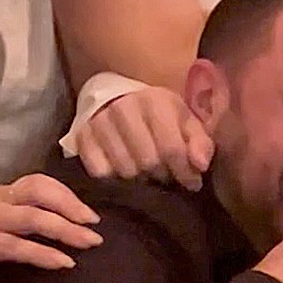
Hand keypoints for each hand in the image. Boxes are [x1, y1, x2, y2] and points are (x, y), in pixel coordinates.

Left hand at [0, 174, 103, 282]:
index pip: (16, 246)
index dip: (43, 254)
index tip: (69, 263)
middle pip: (33, 215)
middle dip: (66, 226)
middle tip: (93, 239)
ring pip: (36, 189)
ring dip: (66, 201)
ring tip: (91, 217)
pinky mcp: (2, 186)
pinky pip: (34, 182)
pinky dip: (58, 189)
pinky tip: (76, 202)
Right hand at [69, 86, 212, 188]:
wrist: (121, 99)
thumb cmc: (161, 115)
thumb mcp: (186, 122)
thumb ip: (200, 142)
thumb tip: (200, 165)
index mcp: (154, 101)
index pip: (172, 148)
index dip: (185, 172)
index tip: (192, 183)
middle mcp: (124, 108)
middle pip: (148, 162)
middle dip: (162, 175)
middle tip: (166, 175)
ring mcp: (100, 122)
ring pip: (124, 171)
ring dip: (139, 179)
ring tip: (146, 173)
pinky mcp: (82, 137)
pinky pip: (100, 173)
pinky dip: (113, 178)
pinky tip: (123, 172)